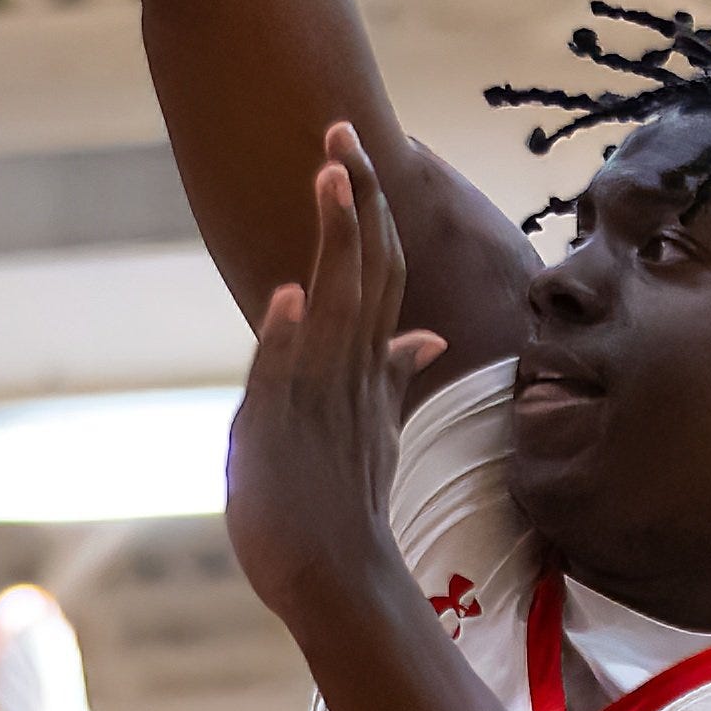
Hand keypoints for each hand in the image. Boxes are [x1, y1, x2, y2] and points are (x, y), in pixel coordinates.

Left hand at [227, 124, 446, 629]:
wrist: (338, 579)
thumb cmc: (344, 505)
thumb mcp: (373, 428)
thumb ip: (393, 375)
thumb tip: (423, 334)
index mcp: (366, 365)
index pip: (373, 269)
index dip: (364, 209)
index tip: (349, 151)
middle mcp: (349, 371)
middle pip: (362, 267)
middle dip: (353, 198)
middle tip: (340, 130)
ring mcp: (322, 399)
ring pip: (335, 305)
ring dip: (334, 241)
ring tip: (330, 176)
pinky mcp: (288, 434)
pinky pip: (289, 379)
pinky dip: (290, 338)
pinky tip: (291, 294)